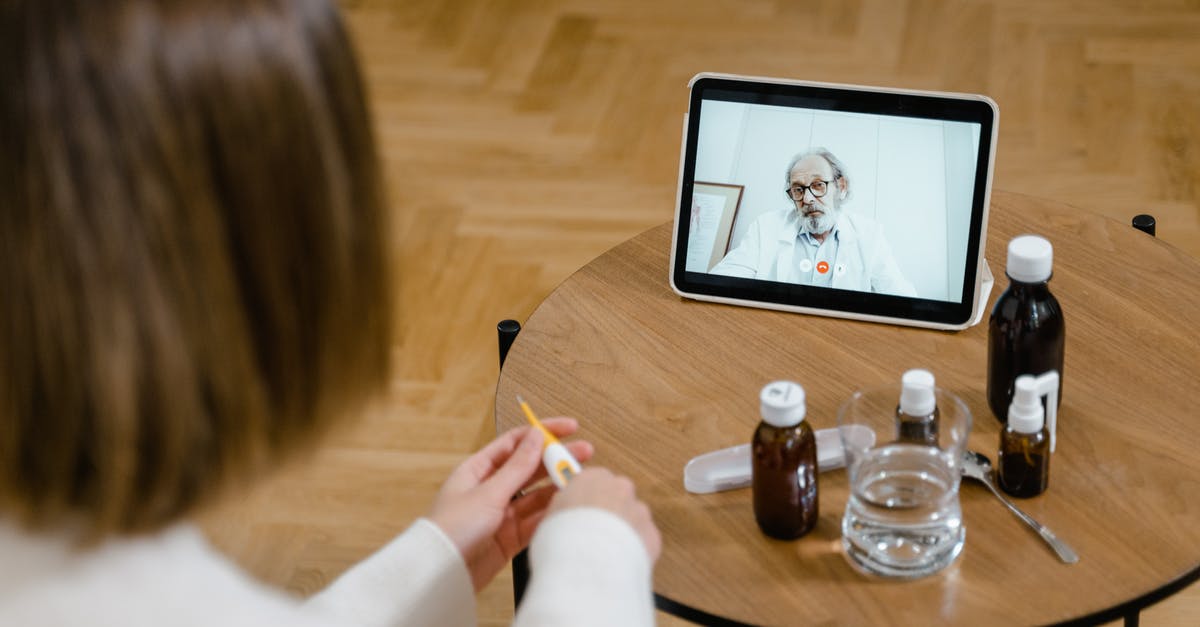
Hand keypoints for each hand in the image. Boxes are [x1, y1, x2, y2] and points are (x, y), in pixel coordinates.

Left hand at [427, 418, 593, 591]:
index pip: (515, 442)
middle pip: (529, 468)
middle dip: (557, 459)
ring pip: (536, 495)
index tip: (569, 428)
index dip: (542, 432)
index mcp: (478, 470)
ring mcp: (501, 514)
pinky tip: (567, 507)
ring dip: (557, 487)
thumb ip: (517, 467)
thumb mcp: (488, 492)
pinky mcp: (508, 538)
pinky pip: (535, 522)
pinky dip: (550, 515)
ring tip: (582, 480)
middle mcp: (490, 489)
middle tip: (585, 453)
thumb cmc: (452, 528)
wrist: (440, 574)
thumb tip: (537, 436)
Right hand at [547, 467, 660, 562]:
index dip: (585, 498)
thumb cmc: (564, 541)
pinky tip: (618, 563)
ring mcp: (639, 511)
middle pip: (616, 496)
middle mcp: (619, 488)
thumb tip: (566, 513)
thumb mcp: (549, 518)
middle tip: (592, 535)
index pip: (592, 479)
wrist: (590, 567)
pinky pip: (643, 540)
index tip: (580, 510)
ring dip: (622, 531)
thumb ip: (563, 508)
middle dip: (608, 512)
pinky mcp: (652, 535)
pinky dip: (635, 549)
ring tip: (604, 554)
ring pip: (632, 518)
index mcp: (592, 478)